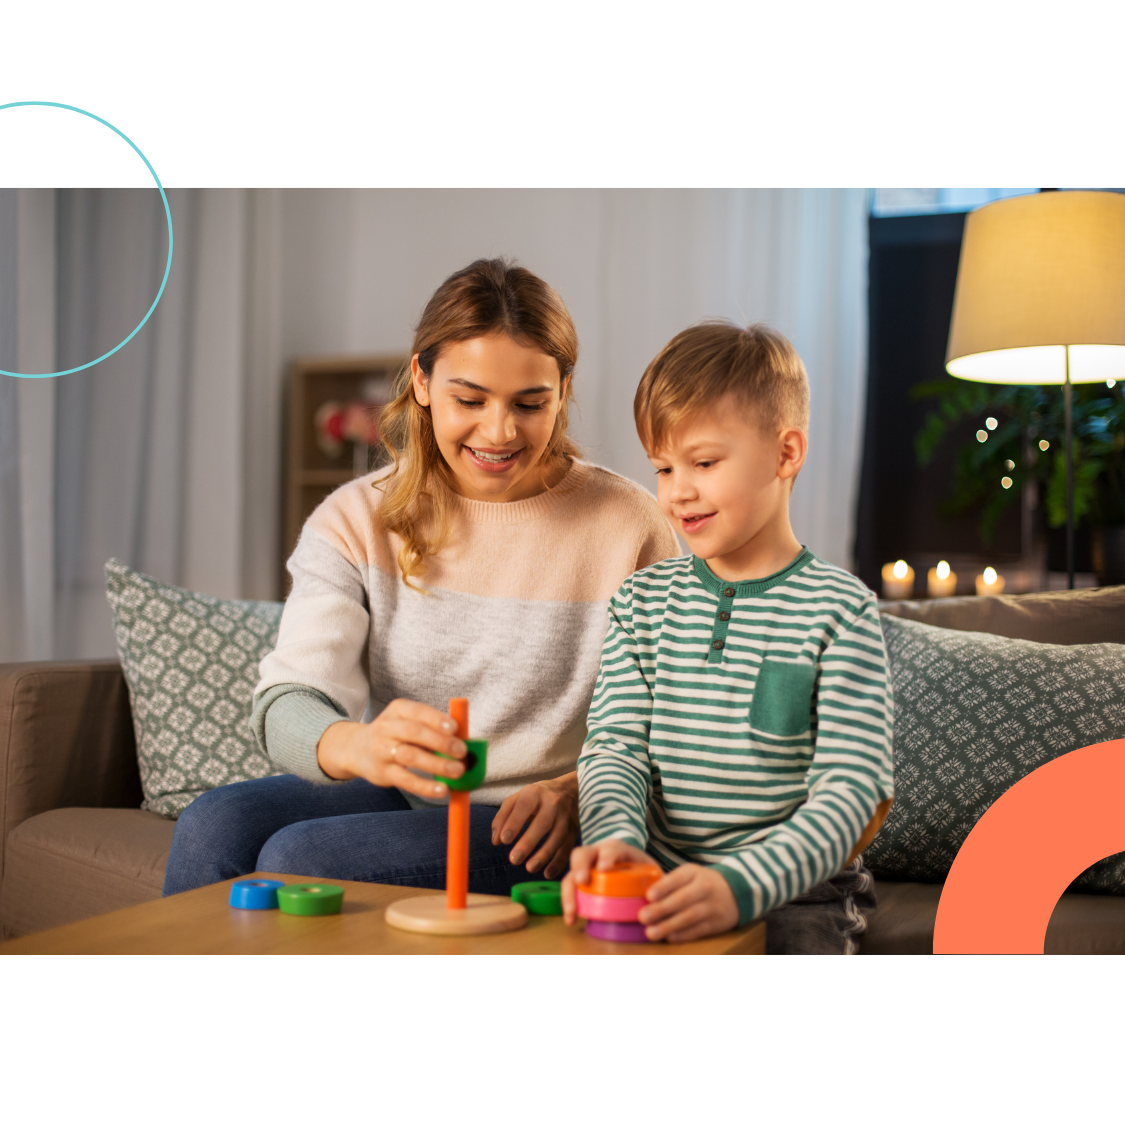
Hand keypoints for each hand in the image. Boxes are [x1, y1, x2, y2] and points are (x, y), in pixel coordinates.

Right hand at [316, 698, 466, 799]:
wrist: (356, 748)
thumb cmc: (396, 733)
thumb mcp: (408, 721)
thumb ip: (434, 728)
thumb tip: (466, 740)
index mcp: (398, 710)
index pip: (418, 711)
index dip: (437, 719)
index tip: (456, 728)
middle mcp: (387, 727)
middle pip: (415, 732)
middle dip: (441, 742)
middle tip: (462, 752)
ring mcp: (383, 750)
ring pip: (410, 756)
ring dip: (437, 765)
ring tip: (457, 771)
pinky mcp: (383, 773)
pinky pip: (406, 780)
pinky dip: (425, 786)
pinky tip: (441, 790)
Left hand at [490, 773, 577, 877]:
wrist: (568, 789)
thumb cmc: (536, 797)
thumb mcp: (518, 799)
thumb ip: (503, 817)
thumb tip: (496, 841)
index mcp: (535, 793)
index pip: (524, 807)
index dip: (514, 823)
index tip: (504, 840)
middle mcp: (553, 802)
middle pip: (542, 823)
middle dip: (528, 842)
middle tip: (514, 859)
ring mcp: (566, 816)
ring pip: (557, 836)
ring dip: (544, 855)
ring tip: (529, 868)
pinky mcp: (574, 829)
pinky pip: (568, 846)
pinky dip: (559, 862)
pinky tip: (547, 874)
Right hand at [561, 838, 652, 923]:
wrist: (632, 871)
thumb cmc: (642, 871)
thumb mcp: (652, 872)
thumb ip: (657, 881)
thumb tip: (659, 898)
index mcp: (617, 849)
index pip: (611, 848)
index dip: (607, 856)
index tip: (604, 868)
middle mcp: (596, 854)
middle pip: (582, 853)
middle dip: (580, 866)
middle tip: (581, 881)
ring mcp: (585, 868)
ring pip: (571, 872)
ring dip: (569, 891)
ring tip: (572, 911)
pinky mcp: (579, 883)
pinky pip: (569, 890)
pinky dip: (568, 904)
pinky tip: (570, 919)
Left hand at [638, 864, 738, 942]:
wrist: (735, 891)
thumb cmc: (702, 882)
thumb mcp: (689, 875)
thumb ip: (670, 883)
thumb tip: (644, 897)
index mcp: (694, 873)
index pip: (678, 878)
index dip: (663, 887)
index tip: (648, 896)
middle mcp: (704, 888)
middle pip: (682, 899)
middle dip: (661, 909)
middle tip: (643, 917)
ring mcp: (711, 907)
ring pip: (689, 917)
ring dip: (669, 926)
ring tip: (651, 932)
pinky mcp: (716, 923)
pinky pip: (698, 930)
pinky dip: (683, 935)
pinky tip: (669, 937)